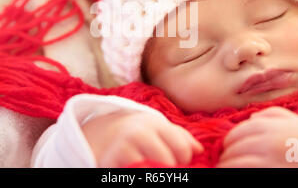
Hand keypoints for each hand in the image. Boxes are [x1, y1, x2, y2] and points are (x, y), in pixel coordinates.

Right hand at [82, 110, 203, 167]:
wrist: (98, 130)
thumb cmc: (136, 132)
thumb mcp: (156, 127)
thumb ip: (180, 136)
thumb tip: (199, 150)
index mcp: (154, 124)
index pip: (182, 148)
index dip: (184, 160)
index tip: (178, 161)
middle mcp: (139, 134)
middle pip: (169, 164)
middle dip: (170, 169)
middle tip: (161, 166)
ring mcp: (123, 148)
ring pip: (152, 171)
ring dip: (153, 171)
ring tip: (149, 167)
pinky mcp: (109, 161)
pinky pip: (132, 173)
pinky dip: (136, 172)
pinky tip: (135, 169)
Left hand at [217, 107, 297, 167]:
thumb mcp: (293, 120)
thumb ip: (269, 115)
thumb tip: (249, 119)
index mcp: (270, 126)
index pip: (238, 132)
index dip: (229, 141)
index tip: (227, 147)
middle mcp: (268, 141)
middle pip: (235, 147)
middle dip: (226, 153)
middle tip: (224, 159)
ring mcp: (270, 159)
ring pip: (237, 161)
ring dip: (226, 164)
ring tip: (224, 167)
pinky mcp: (272, 172)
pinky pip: (246, 171)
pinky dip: (235, 171)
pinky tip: (230, 171)